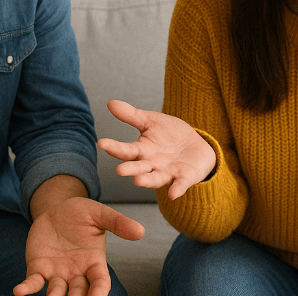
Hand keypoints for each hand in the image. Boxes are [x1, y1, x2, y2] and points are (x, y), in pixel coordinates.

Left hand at [13, 197, 143, 295]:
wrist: (56, 209)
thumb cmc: (80, 213)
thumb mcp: (99, 213)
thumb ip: (117, 223)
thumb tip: (140, 231)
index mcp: (94, 262)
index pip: (99, 282)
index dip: (99, 292)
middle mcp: (76, 273)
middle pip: (79, 294)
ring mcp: (57, 273)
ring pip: (57, 293)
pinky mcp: (38, 269)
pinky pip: (33, 283)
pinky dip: (27, 289)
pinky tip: (19, 291)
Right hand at [97, 100, 215, 199]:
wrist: (196, 145)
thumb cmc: (170, 135)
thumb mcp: (151, 121)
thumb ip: (131, 115)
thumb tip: (110, 103)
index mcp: (142, 151)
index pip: (126, 150)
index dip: (114, 147)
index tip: (101, 143)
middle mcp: (152, 164)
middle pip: (139, 167)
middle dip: (130, 169)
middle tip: (119, 171)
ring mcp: (168, 172)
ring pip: (155, 178)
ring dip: (147, 181)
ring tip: (137, 181)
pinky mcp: (184, 177)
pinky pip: (180, 184)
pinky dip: (176, 189)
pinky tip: (173, 194)